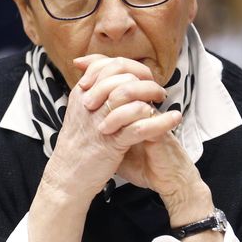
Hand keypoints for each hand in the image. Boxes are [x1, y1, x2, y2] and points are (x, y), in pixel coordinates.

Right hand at [29, 55, 188, 241]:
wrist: (67, 176)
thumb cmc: (78, 145)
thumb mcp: (80, 113)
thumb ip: (94, 93)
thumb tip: (113, 77)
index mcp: (82, 93)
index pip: (108, 65)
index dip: (132, 67)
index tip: (145, 77)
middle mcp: (89, 103)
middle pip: (121, 76)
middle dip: (145, 79)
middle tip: (157, 91)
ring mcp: (100, 122)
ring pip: (129, 95)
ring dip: (152, 94)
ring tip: (163, 101)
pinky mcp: (112, 142)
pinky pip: (140, 126)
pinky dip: (160, 121)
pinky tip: (173, 119)